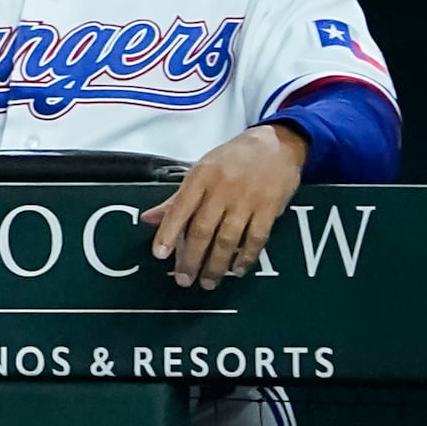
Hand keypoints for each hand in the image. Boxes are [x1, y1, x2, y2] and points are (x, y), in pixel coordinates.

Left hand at [143, 124, 307, 288]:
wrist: (278, 143)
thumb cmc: (233, 159)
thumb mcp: (201, 170)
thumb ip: (177, 199)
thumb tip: (148, 219)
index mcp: (201, 177)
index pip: (179, 209)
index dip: (167, 234)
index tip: (159, 255)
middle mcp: (223, 188)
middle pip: (203, 230)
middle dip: (191, 259)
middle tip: (184, 279)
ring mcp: (248, 198)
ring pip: (228, 239)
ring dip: (216, 265)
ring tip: (208, 282)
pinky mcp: (270, 207)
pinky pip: (256, 238)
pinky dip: (245, 257)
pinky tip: (236, 270)